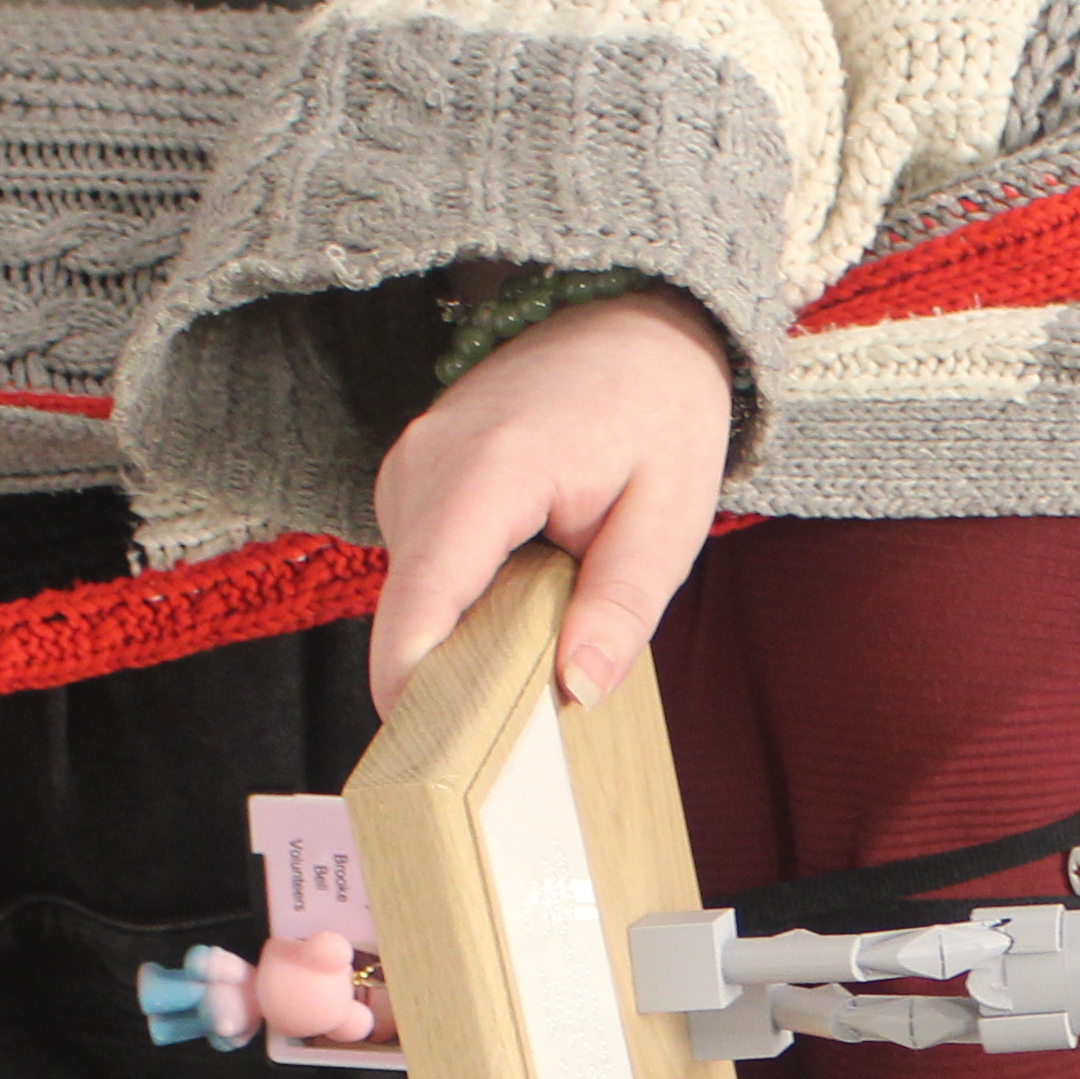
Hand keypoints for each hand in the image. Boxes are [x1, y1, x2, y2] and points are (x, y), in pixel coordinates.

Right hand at [366, 285, 733, 714]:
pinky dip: (471, 597)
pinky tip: (529, 578)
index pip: (424, 602)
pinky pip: (427, 571)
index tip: (437, 761)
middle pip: (414, 614)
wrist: (633, 317)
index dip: (417, 690)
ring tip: (553, 604)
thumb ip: (621, 607)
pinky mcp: (411, 479)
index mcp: (490, 468)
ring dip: (474, 629)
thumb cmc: (660, 407)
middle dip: (466, 671)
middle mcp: (426, 464)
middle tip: (546, 694)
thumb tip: (577, 690)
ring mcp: (409, 468)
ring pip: (419, 599)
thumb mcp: (671, 516)